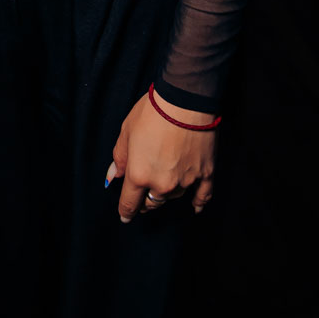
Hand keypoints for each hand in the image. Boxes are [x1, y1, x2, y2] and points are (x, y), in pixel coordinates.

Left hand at [106, 89, 215, 218]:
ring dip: (166, 193)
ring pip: (173, 196)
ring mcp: (185, 180)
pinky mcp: (205, 173)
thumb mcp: (126, 131)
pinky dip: (198, 202)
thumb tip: (113, 176)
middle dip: (145, 202)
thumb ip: (119, 158)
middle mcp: (162, 183)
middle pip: (152, 202)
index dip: (126, 211)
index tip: (125, 216)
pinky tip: (195, 207)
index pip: (130, 202)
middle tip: (142, 197)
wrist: (185, 101)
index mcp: (139, 175)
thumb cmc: (152, 112)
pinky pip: (203, 196)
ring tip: (164, 183)